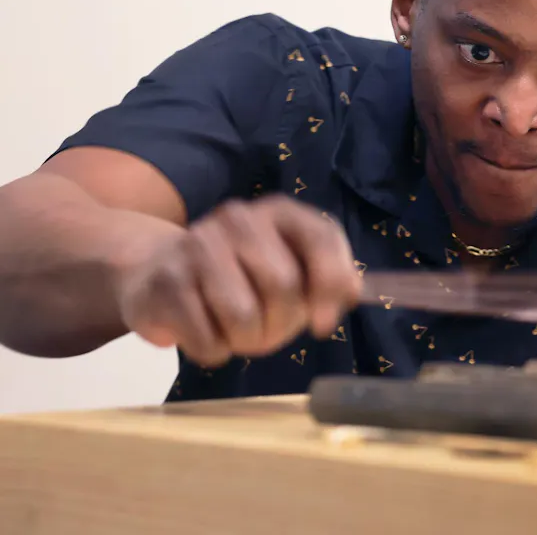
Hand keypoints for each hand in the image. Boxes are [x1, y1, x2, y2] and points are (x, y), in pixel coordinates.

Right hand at [114, 195, 361, 366]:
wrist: (157, 269)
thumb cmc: (241, 275)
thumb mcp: (291, 268)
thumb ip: (328, 279)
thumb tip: (352, 293)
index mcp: (279, 212)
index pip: (321, 237)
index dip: (330, 283)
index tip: (323, 324)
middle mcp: (238, 218)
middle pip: (283, 285)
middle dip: (282, 324)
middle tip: (270, 331)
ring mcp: (196, 245)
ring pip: (243, 317)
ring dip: (247, 341)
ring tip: (237, 332)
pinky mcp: (165, 282)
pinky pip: (206, 340)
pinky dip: (213, 352)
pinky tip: (205, 334)